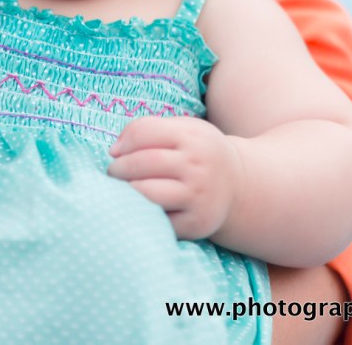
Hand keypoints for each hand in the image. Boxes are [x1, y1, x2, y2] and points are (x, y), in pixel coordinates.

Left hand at [107, 116, 241, 240]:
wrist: (238, 186)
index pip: (145, 132)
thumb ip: (148, 129)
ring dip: (126, 191)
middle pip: (144, 163)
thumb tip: (114, 151)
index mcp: (193, 137)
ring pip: (148, 193)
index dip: (124, 142)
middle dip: (119, 168)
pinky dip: (143, 213)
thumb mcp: (184, 130)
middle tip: (113, 173)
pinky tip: (141, 207)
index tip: (115, 152)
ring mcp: (198, 195)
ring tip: (122, 189)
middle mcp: (198, 165)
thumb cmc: (198, 154)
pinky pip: (158, 220)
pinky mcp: (196, 223)